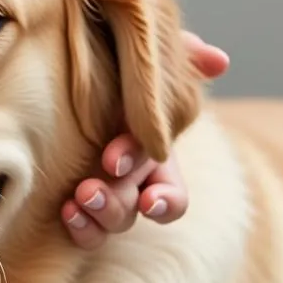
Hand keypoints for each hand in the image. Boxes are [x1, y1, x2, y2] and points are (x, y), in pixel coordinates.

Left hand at [62, 30, 228, 249]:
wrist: (74, 54)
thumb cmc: (116, 57)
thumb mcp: (147, 52)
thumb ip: (180, 55)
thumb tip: (218, 59)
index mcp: (155, 154)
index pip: (173, 194)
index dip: (165, 200)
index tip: (148, 198)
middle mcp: (132, 180)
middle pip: (135, 210)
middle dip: (116, 202)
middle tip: (90, 187)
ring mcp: (104, 191)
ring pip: (112, 222)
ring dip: (99, 213)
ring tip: (78, 195)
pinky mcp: (74, 199)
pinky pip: (84, 230)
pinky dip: (78, 226)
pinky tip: (65, 210)